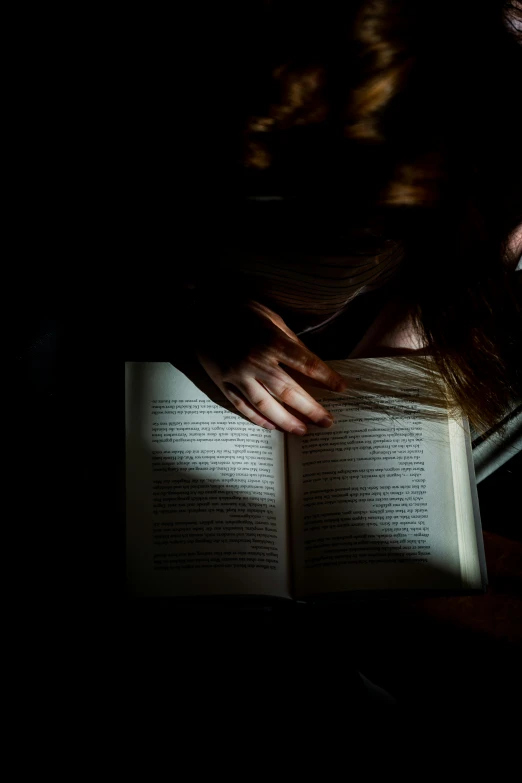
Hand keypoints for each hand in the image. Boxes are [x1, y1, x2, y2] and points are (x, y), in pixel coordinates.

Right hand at [193, 299, 346, 433]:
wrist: (198, 312)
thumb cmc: (236, 309)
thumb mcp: (268, 316)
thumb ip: (288, 339)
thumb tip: (308, 362)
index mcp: (271, 341)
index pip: (307, 364)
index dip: (326, 378)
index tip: (341, 388)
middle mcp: (256, 362)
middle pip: (290, 391)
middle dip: (312, 408)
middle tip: (328, 422)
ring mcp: (237, 375)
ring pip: (266, 405)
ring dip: (287, 421)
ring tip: (302, 431)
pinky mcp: (222, 383)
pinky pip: (242, 406)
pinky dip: (257, 419)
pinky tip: (271, 427)